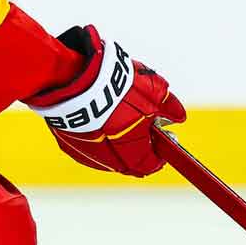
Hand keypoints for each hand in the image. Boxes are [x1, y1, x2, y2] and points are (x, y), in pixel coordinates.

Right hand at [27, 25, 186, 176]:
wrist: (74, 79)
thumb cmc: (117, 87)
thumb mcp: (153, 91)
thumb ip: (169, 106)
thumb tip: (179, 115)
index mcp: (132, 152)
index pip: (150, 165)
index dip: (159, 153)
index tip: (162, 140)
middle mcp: (107, 159)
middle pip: (127, 162)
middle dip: (136, 145)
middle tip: (139, 123)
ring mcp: (84, 152)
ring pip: (104, 153)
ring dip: (113, 140)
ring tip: (115, 111)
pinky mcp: (66, 142)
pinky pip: (85, 142)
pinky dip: (92, 132)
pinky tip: (95, 112)